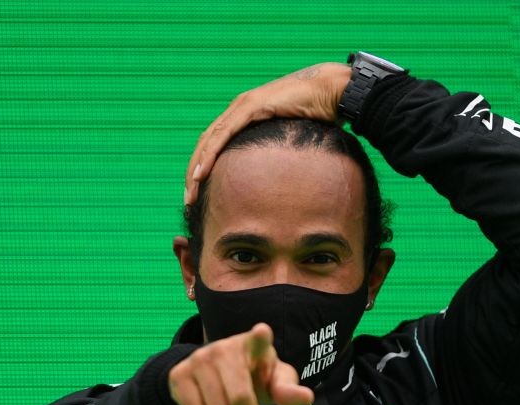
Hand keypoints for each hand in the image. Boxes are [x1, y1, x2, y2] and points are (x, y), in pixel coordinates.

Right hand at [168, 323, 313, 404]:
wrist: (214, 373)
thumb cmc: (254, 377)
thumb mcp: (274, 381)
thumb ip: (288, 391)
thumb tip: (306, 398)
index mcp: (254, 345)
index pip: (258, 339)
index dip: (260, 337)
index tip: (262, 332)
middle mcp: (224, 348)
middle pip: (240, 400)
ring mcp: (198, 360)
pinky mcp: (179, 375)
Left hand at [184, 62, 350, 204]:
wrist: (332, 91)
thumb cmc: (319, 114)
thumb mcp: (292, 138)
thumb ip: (280, 153)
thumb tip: (283, 177)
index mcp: (245, 115)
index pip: (215, 144)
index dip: (204, 166)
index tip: (198, 191)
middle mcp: (239, 108)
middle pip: (206, 144)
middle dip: (194, 172)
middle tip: (187, 198)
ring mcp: (243, 106)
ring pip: (209, 141)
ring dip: (196, 168)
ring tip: (189, 192)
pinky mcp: (252, 107)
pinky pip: (223, 135)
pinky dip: (209, 155)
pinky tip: (200, 173)